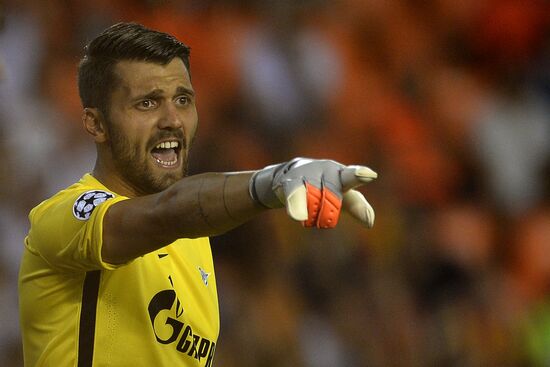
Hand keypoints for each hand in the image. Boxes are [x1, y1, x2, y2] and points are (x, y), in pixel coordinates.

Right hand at [249, 158, 376, 227]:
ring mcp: (306, 174)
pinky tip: (299, 217)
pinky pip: (295, 195)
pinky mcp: (290, 183)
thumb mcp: (343, 197)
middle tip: (325, 216)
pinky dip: (297, 207)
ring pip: (314, 195)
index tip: (370, 175)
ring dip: (314, 209)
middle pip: (332, 193)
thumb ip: (357, 206)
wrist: (289, 177)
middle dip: (329, 207)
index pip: (351, 176)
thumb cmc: (324, 186)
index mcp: (340, 174)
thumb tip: (370, 223)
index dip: (359, 175)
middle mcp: (324, 170)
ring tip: (307, 218)